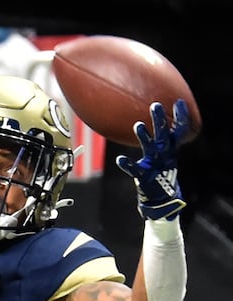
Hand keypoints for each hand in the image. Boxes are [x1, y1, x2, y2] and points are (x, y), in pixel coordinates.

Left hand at [116, 99, 187, 219]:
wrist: (161, 197)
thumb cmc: (160, 171)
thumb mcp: (163, 154)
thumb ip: (161, 138)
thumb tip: (155, 118)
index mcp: (170, 149)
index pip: (178, 131)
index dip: (180, 118)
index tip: (179, 102)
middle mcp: (163, 155)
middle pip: (163, 135)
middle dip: (159, 121)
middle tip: (154, 105)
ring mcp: (154, 165)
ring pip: (149, 148)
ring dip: (144, 137)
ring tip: (137, 125)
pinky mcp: (143, 176)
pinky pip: (134, 169)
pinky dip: (127, 164)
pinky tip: (120, 159)